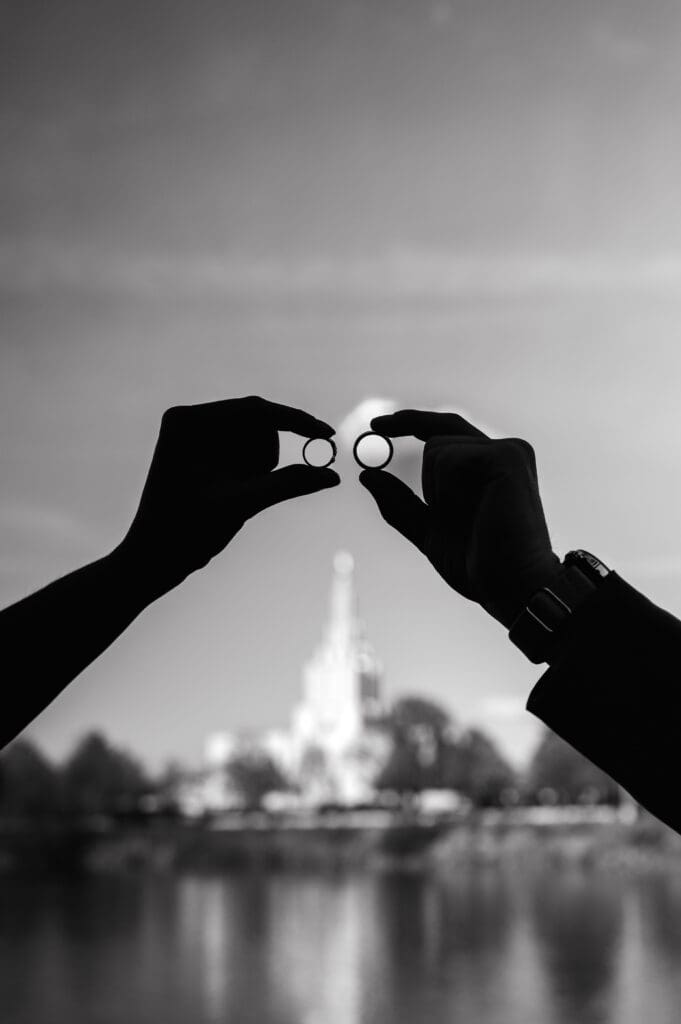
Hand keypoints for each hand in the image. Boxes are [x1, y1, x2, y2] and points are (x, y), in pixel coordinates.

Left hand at [117, 396, 338, 596]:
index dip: (297, 422)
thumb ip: (288, 485)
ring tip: (232, 500)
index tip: (328, 435)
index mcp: (188, 422)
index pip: (255, 410)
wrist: (150, 561)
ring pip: (254, 441)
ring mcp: (193, 435)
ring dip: (258, 471)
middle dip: (265, 459)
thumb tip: (333, 476)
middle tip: (251, 493)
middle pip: (256, 424)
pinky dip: (250, 476)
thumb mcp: (241, 505)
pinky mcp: (200, 452)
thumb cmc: (185, 533)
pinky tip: (228, 498)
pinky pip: (244, 454)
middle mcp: (188, 419)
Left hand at [359, 410, 559, 627]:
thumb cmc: (478, 565)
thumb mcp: (427, 530)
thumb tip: (368, 475)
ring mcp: (508, 452)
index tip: (376, 425)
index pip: (444, 430)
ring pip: (436, 449)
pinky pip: (448, 457)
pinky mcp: (507, 457)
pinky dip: (446, 490)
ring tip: (468, 519)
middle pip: (437, 436)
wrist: (509, 586)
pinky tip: (473, 511)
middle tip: (441, 513)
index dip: (409, 422)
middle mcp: (502, 452)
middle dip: (426, 479)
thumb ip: (400, 503)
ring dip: (437, 490)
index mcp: (488, 466)